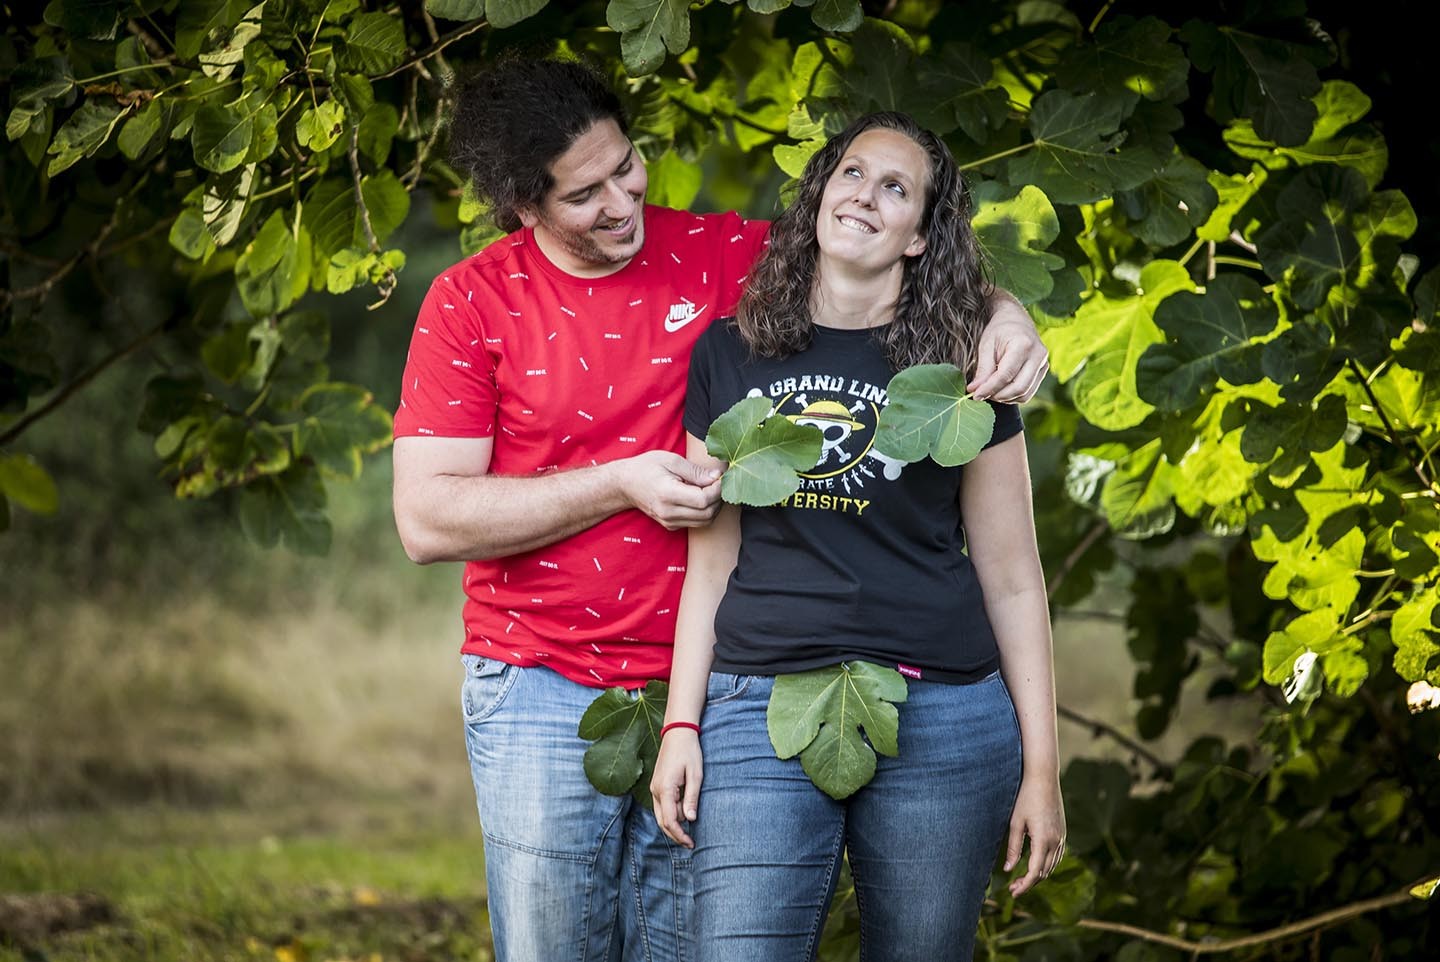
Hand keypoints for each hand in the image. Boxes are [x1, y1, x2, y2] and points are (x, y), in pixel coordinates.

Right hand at [615, 451, 722, 529]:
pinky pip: (696, 523)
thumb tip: (717, 476)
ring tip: (712, 489)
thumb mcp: (671, 460)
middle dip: (719, 498)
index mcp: (668, 494)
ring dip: (714, 507)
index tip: (721, 477)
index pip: (703, 499)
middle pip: (707, 513)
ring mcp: (669, 521)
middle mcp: (668, 512)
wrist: (625, 484)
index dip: (718, 489)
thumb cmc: (646, 467)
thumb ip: (695, 471)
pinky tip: (701, 497)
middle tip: (719, 482)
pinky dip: (705, 512)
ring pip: (705, 521)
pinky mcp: (671, 525)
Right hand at [650, 730, 701, 847]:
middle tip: (690, 843)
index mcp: (665, 788)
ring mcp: (654, 788)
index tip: (691, 843)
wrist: (678, 733)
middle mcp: (655, 790)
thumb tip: (691, 820)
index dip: (680, 835)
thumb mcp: (695, 775)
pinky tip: (684, 814)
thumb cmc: (689, 752)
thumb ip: (692, 798)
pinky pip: (662, 806)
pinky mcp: (657, 785)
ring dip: (674, 823)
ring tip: (691, 826)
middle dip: (675, 834)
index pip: (670, 820)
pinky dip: (671, 814)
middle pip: (662, 822)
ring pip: (661, 815)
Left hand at [968, 294, 1049, 402]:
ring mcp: (1043, 364)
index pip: (1005, 375)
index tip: (975, 395)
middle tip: (982, 394)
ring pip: (1025, 394)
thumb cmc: (999, 331)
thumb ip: (982, 369)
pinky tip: (1001, 390)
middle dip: (998, 396)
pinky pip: (1028, 393)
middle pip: (1018, 388)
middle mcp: (1038, 355)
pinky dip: (1013, 396)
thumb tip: (975, 391)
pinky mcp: (1042, 371)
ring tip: (990, 391)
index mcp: (1023, 344)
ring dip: (1005, 398)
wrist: (1016, 320)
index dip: (989, 388)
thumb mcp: (986, 345)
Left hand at [1004, 773, 1065, 897]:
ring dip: (1038, 875)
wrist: (1044, 778)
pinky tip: (1035, 865)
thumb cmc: (1025, 798)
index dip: (1024, 885)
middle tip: (1013, 888)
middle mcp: (1056, 841)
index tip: (1013, 892)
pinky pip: (1056, 856)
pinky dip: (1046, 865)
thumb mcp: (1015, 823)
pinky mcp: (1062, 832)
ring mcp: (1062, 837)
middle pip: (1044, 872)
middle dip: (1029, 883)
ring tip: (1021, 879)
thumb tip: (1007, 870)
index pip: (1034, 872)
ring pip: (1052, 865)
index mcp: (1043, 840)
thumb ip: (1013, 848)